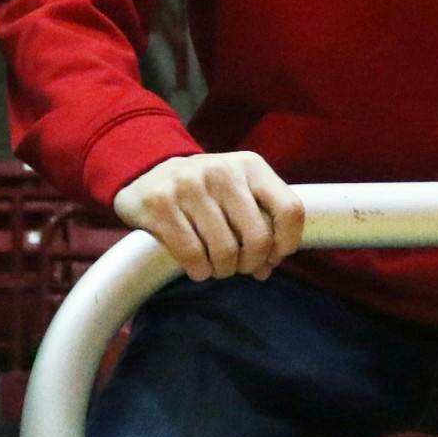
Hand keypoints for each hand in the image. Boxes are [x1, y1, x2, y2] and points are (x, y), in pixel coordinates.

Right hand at [113, 152, 305, 281]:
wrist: (147, 174)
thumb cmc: (205, 193)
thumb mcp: (239, 191)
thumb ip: (261, 223)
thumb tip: (267, 268)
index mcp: (250, 165)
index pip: (290, 210)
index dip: (286, 244)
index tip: (273, 256)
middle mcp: (221, 171)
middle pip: (258, 238)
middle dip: (250, 263)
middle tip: (238, 265)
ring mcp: (189, 185)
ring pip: (225, 251)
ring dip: (222, 270)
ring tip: (214, 265)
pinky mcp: (160, 204)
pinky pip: (193, 255)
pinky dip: (199, 270)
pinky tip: (196, 267)